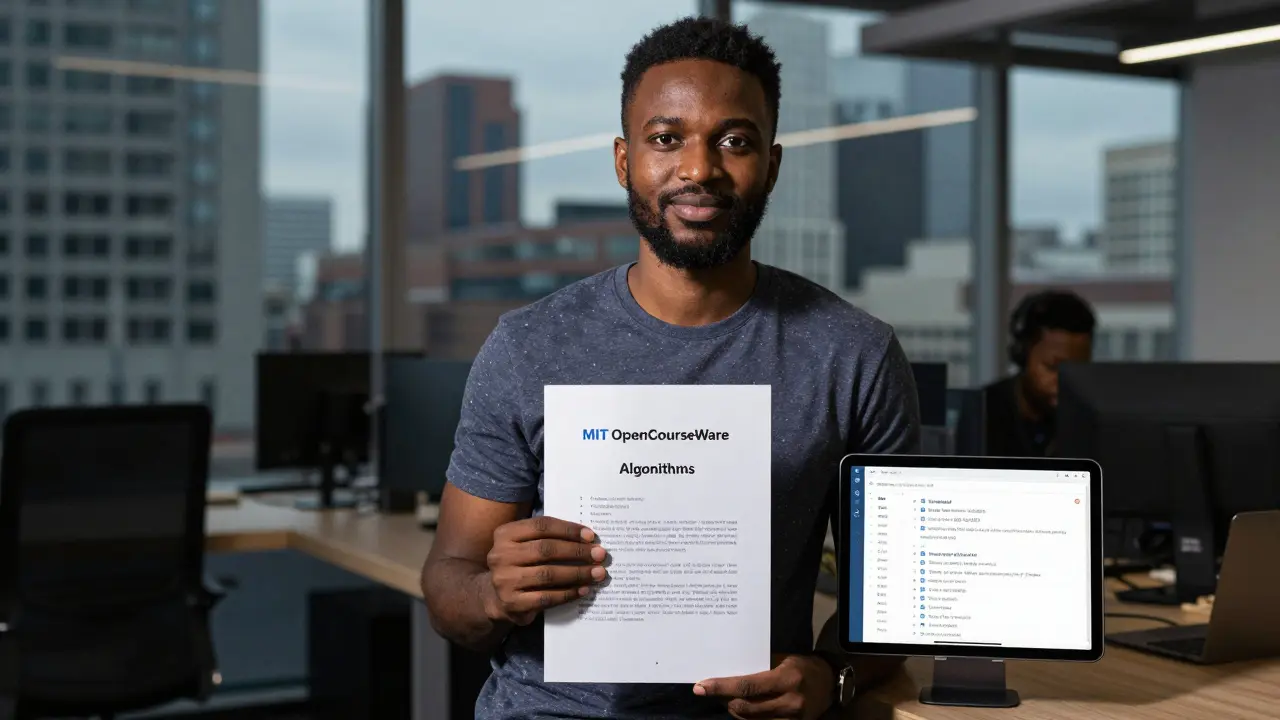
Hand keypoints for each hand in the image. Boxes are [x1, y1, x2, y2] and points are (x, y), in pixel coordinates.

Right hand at [483, 515, 606, 625]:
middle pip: (546, 549)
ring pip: (548, 574)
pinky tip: (582, 590)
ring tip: (597, 573)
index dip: (568, 529)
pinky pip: (546, 597)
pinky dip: (568, 594)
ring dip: (577, 573)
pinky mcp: (512, 603)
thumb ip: (549, 537)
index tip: (591, 536)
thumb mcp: (525, 544)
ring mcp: (504, 580)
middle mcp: (500, 555)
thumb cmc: (520, 564)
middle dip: (577, 551)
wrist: (495, 596)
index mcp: (505, 534)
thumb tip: (587, 539)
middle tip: (600, 555)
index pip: (541, 526)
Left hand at [694, 654, 834, 719]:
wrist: (829, 683)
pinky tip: (741, 707)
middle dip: (723, 699)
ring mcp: (792, 719)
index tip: (701, 687)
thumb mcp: (782, 659)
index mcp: (787, 679)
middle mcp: (789, 702)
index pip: (747, 686)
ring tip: (725, 698)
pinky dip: (747, 718)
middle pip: (744, 707)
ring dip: (733, 710)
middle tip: (710, 690)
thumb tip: (727, 669)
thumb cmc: (802, 666)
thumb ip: (758, 666)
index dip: (721, 687)